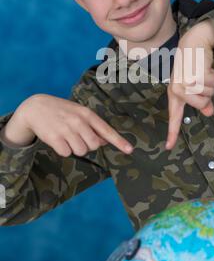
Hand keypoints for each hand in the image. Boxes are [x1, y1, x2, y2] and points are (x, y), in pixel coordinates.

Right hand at [4, 94, 132, 156]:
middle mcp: (78, 121)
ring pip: (80, 151)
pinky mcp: (54, 138)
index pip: (106, 130)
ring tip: (66, 137)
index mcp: (87, 114)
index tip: (130, 150)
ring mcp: (66, 129)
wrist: (35, 107)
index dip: (119, 141)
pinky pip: (66, 153)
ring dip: (74, 148)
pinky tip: (58, 140)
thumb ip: (93, 127)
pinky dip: (63, 150)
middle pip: (93, 145)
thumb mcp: (79, 113)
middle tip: (77, 137)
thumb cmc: (61, 111)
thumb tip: (105, 141)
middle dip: (87, 145)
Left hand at [166, 20, 213, 150]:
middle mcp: (178, 90)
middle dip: (208, 93)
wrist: (194, 42)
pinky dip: (213, 74)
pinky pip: (212, 83)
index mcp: (175, 93)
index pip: (175, 116)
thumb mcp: (197, 84)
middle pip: (202, 105)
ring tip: (202, 70)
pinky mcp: (193, 75)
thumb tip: (209, 112)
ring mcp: (184, 83)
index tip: (168, 148)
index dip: (172, 133)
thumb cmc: (195, 64)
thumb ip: (201, 100)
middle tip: (202, 78)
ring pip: (208, 94)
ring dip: (211, 82)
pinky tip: (205, 66)